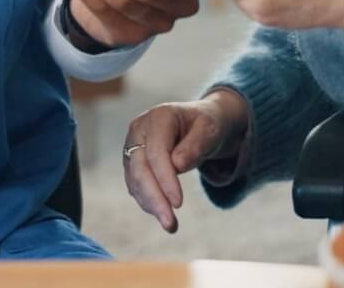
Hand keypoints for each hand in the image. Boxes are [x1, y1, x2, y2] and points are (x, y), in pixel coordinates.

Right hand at [123, 90, 249, 231]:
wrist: (201, 125)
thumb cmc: (207, 125)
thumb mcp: (210, 130)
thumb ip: (195, 145)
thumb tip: (177, 165)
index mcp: (158, 117)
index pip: (156, 152)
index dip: (165, 179)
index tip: (179, 204)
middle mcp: (140, 130)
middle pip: (139, 168)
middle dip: (154, 199)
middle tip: (171, 225)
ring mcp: (133, 146)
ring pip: (134, 181)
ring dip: (151, 205)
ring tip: (171, 225)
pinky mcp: (133, 162)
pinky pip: (136, 186)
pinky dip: (148, 202)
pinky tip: (163, 213)